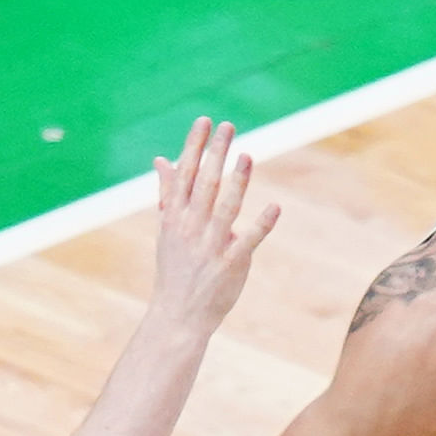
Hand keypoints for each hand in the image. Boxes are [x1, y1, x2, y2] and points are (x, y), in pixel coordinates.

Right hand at [147, 117, 276, 323]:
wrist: (178, 313)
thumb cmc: (175, 268)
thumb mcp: (167, 227)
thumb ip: (167, 192)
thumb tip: (161, 159)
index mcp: (175, 215)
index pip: (184, 174)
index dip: (194, 146)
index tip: (205, 121)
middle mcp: (191, 227)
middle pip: (204, 184)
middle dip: (215, 154)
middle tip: (228, 126)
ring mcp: (211, 245)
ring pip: (225, 208)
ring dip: (237, 182)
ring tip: (247, 156)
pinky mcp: (230, 264)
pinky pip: (248, 241)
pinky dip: (261, 224)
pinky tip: (274, 207)